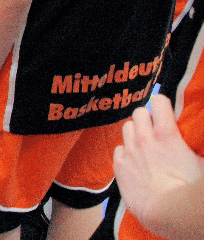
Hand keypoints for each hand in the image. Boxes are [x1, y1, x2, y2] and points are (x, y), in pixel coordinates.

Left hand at [114, 95, 203, 226]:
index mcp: (166, 133)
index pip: (159, 101)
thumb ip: (195, 146)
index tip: (167, 113)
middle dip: (147, 118)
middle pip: (139, 112)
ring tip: (145, 145)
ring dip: (135, 133)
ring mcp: (129, 151)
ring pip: (126, 128)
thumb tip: (196, 142)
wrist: (167, 212)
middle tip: (155, 130)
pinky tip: (135, 161)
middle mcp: (144, 138)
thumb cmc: (190, 189)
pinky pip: (118, 149)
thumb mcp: (202, 163)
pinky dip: (125, 152)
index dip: (163, 105)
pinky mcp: (119, 166)